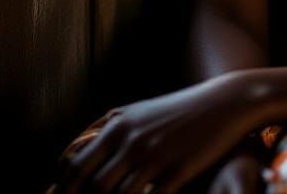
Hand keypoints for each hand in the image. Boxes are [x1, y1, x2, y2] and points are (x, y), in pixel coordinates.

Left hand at [50, 76, 260, 193]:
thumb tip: (78, 157)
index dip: (61, 189)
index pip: (73, 164)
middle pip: (90, 185)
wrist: (225, 102)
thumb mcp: (140, 114)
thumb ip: (111, 132)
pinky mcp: (178, 170)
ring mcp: (155, 155)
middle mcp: (131, 139)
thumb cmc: (179, 111)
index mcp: (118, 125)